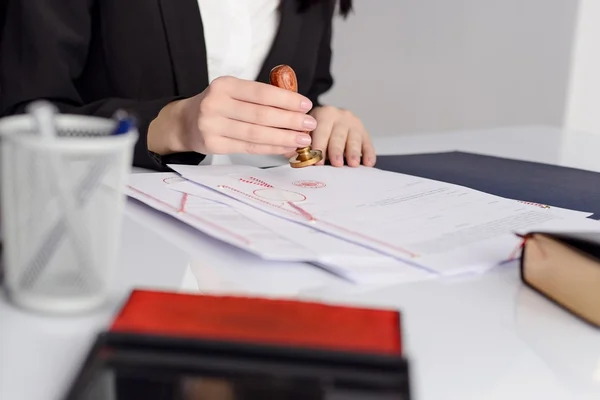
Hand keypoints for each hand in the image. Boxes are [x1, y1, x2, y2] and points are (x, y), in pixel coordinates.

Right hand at [148, 76, 316, 154]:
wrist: (185, 122)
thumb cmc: (219, 105)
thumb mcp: (234, 91)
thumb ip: (260, 96)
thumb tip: (296, 108)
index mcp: (225, 85)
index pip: (261, 92)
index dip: (286, 100)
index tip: (306, 105)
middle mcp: (216, 104)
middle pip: (261, 115)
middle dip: (290, 120)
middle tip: (309, 124)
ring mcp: (212, 126)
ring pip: (256, 134)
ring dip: (283, 137)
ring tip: (302, 139)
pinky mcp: (213, 145)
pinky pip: (249, 147)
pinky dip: (271, 148)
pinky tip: (286, 147)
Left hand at [297, 106, 375, 166]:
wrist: (330, 119)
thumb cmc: (315, 130)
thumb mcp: (306, 131)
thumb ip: (300, 143)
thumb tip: (296, 158)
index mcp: (323, 114)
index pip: (321, 131)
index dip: (319, 147)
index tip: (318, 161)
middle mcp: (339, 116)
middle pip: (338, 135)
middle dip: (337, 150)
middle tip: (336, 163)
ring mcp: (353, 123)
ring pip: (354, 138)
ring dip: (353, 152)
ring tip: (353, 164)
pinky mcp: (364, 132)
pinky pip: (367, 143)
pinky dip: (369, 153)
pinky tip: (369, 163)